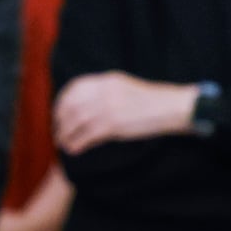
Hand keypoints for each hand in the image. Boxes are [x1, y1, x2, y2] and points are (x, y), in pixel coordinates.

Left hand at [54, 72, 198, 155]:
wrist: (173, 107)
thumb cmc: (150, 100)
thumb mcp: (124, 87)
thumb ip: (104, 91)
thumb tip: (83, 103)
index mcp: (107, 80)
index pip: (74, 88)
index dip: (61, 102)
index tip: (58, 114)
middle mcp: (104, 92)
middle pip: (71, 106)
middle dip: (60, 121)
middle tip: (57, 132)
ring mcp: (108, 108)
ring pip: (75, 122)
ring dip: (65, 135)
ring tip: (63, 143)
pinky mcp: (114, 125)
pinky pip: (86, 136)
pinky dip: (76, 144)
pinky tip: (74, 150)